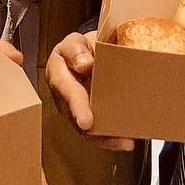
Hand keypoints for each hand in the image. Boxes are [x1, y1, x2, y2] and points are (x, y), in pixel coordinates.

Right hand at [46, 32, 134, 150]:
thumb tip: (84, 64)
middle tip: (111, 138)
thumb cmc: (78, 49)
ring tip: (125, 142)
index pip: (67, 91)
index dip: (77, 107)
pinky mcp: (90, 115)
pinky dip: (112, 138)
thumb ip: (76, 50)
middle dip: (94, 131)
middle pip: (77, 118)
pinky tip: (127, 140)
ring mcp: (76, 109)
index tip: (86, 121)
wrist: (85, 54)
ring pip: (88, 130)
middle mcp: (64, 97)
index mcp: (58, 74)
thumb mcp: (74, 42)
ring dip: (106, 139)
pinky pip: (98, 131)